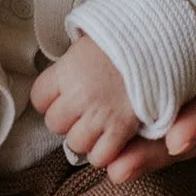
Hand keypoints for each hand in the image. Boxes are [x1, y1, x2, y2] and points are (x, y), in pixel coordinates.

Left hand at [30, 35, 138, 168]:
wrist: (157, 41)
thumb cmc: (123, 40)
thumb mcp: (90, 42)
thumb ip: (70, 64)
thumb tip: (55, 78)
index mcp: (68, 70)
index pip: (38, 97)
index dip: (49, 98)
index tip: (61, 93)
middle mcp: (79, 94)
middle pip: (54, 123)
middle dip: (66, 119)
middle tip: (82, 108)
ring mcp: (99, 114)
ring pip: (75, 143)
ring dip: (85, 137)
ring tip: (97, 122)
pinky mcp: (121, 129)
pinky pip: (100, 156)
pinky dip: (104, 152)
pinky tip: (110, 138)